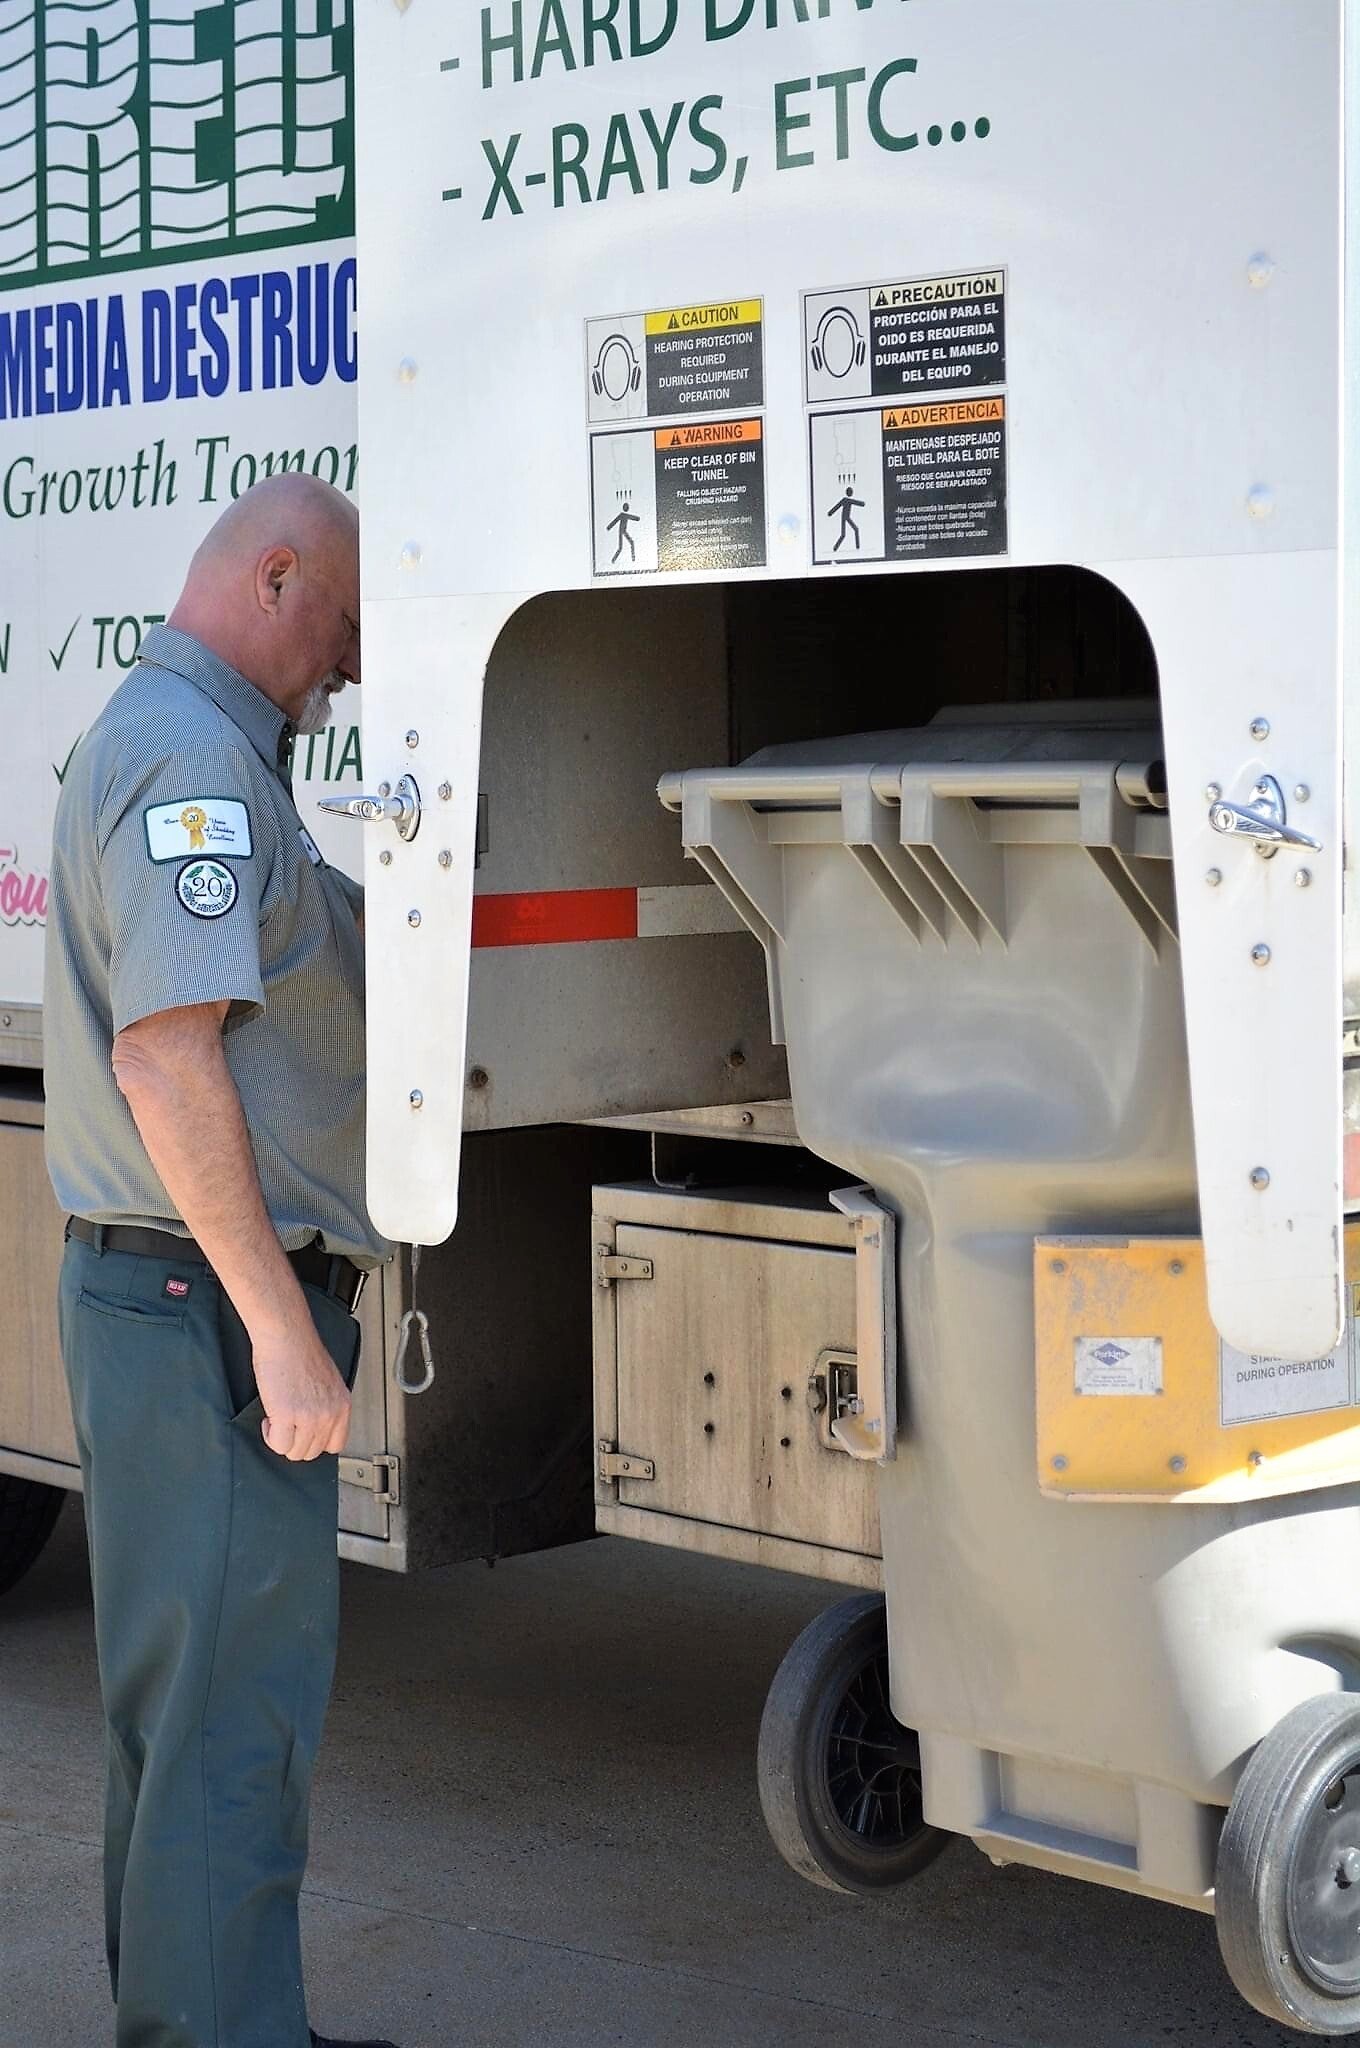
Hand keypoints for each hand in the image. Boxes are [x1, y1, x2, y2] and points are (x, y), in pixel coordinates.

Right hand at [250, 1319, 351, 1461]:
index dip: (315, 1442)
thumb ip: (326, 1405)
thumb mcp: (327, 1382)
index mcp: (342, 1404)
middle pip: (312, 1451)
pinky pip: (279, 1445)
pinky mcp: (288, 1416)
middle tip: (285, 1425)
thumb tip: (316, 1424)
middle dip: (295, 1441)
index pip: (336, 1444)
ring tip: (276, 1421)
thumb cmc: (301, 1350)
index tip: (304, 1435)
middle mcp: (330, 1413)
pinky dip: (270, 1436)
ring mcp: (310, 1417)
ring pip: (295, 1452)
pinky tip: (269, 1420)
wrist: (286, 1335)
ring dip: (281, 1440)